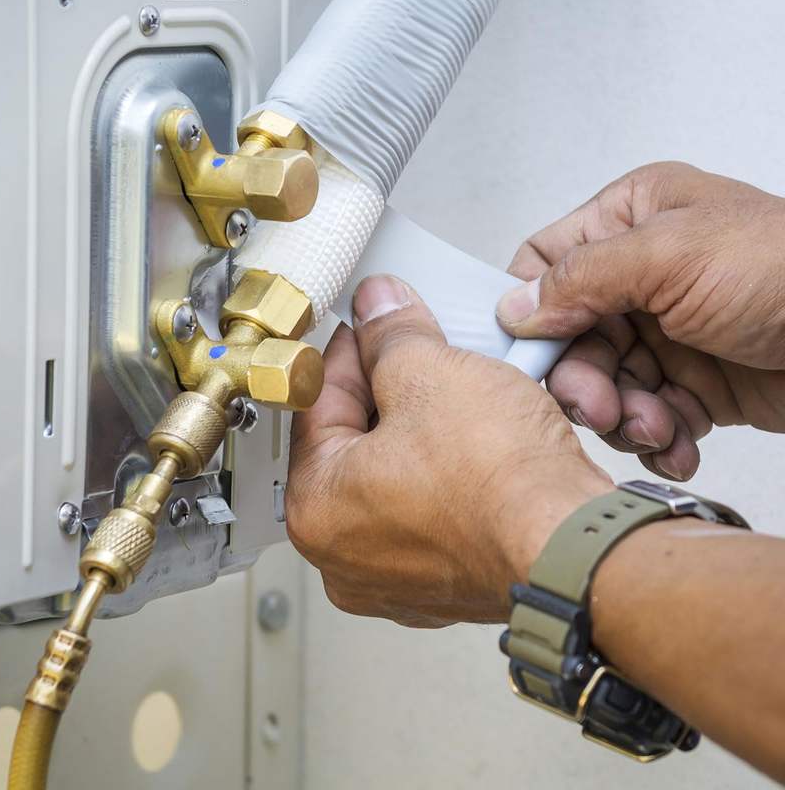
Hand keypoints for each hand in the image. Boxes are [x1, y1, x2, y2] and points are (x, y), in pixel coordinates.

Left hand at [286, 275, 611, 626]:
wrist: (579, 547)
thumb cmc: (501, 484)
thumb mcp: (430, 373)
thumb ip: (391, 334)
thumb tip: (378, 309)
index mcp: (316, 509)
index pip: (315, 404)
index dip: (348, 350)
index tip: (371, 325)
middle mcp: (345, 557)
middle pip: (352, 442)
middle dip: (385, 388)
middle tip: (414, 349)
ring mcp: (397, 579)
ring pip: (394, 476)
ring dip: (419, 427)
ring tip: (451, 388)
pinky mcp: (446, 585)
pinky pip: (431, 508)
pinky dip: (447, 471)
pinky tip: (475, 438)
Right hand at [496, 162, 784, 480]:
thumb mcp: (670, 255)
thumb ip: (582, 277)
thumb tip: (514, 308)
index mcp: (630, 221)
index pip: (546, 264)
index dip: (527, 312)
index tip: (531, 357)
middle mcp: (641, 275)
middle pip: (570, 336)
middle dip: (582, 379)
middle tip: (599, 408)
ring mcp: (668, 331)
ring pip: (607, 383)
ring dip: (622, 416)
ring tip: (655, 430)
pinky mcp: (696, 382)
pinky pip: (649, 415)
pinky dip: (658, 438)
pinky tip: (678, 447)